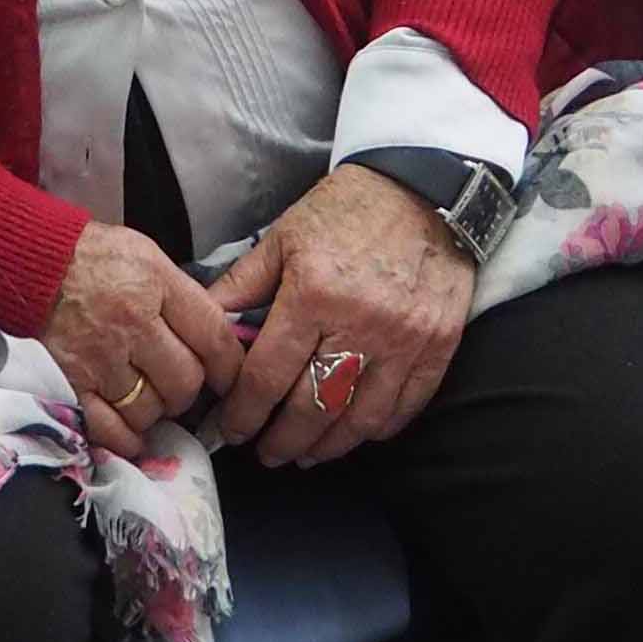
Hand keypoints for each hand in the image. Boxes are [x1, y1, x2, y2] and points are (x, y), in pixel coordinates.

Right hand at [41, 222, 245, 465]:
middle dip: (188, 389)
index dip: (229, 366)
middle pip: (185, 381)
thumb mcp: (147, 256)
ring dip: (155, 411)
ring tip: (147, 397)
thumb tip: (216, 340)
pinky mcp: (70, 386)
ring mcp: (99, 360)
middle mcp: (131, 324)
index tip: (226, 375)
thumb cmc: (93, 258)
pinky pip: (111, 431)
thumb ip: (181, 297)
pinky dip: (126, 438)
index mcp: (155, 285)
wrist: (29, 264)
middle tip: (177, 384)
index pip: (214, 337)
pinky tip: (130, 430)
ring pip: (151, 410)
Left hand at [207, 162, 474, 466]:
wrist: (423, 188)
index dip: (244, 413)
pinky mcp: (438, 345)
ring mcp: (404, 339)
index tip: (231, 430)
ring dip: (327, 446)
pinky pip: (405, 406)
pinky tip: (355, 432)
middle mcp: (359, 323)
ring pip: (359, 418)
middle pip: (311, 408)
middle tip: (265, 453)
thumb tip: (204, 326)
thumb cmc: (346, 210)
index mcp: (312, 294)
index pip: (268, 376)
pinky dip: (377, 428)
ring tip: (305, 453)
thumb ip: (242, 286)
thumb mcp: (283, 237)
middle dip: (281, 441)